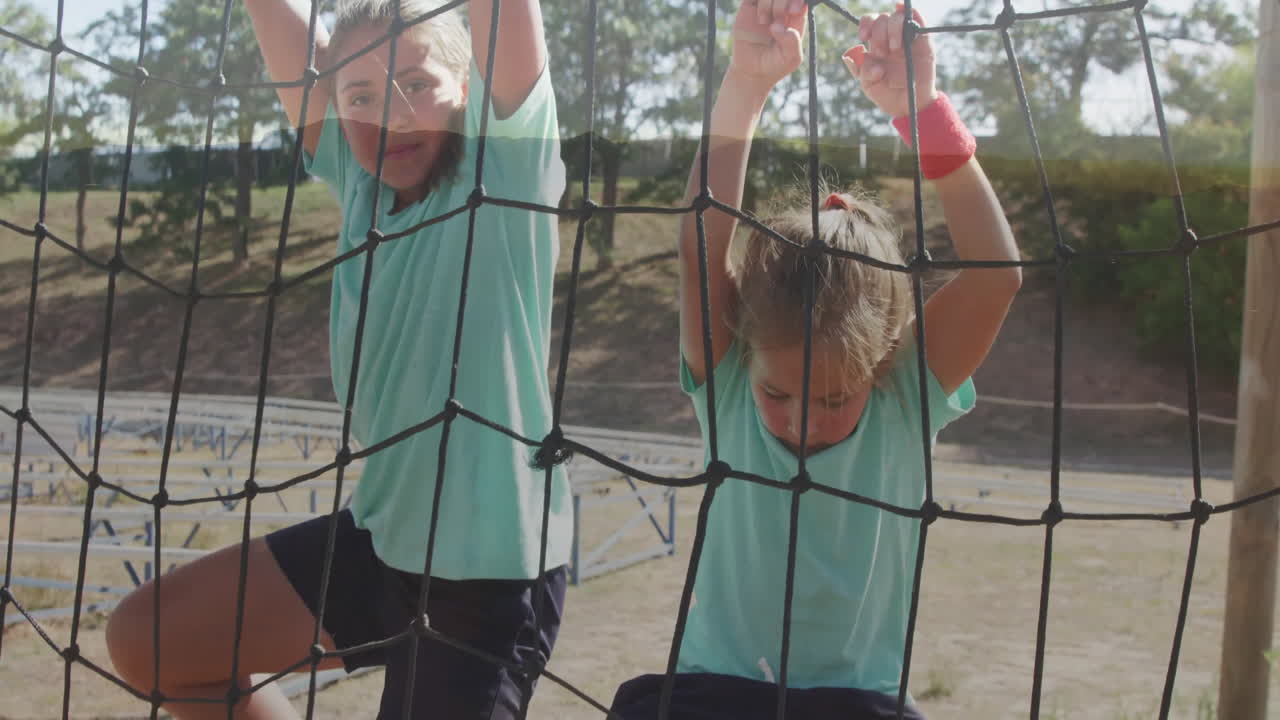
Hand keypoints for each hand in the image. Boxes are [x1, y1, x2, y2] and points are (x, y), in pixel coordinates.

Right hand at [727, 0, 806, 89]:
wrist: (752, 71)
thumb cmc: (775, 65)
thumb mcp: (791, 58)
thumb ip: (792, 42)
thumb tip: (778, 26)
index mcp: (797, 17)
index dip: (798, 0)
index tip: (794, 11)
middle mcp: (782, 8)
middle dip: (783, 1)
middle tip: (778, 17)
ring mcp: (766, 7)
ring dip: (769, 3)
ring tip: (765, 22)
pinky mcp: (750, 7)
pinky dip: (760, 2)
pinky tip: (760, 18)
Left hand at [843, 4, 936, 118]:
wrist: (909, 106)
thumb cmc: (888, 95)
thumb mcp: (868, 85)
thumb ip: (860, 69)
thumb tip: (856, 50)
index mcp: (876, 46)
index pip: (869, 23)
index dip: (865, 25)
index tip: (864, 37)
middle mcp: (891, 38)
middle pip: (882, 20)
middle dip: (879, 34)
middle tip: (883, 54)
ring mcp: (907, 39)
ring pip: (897, 17)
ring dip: (892, 28)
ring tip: (894, 49)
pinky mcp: (923, 42)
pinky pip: (917, 19)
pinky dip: (911, 13)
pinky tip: (903, 10)